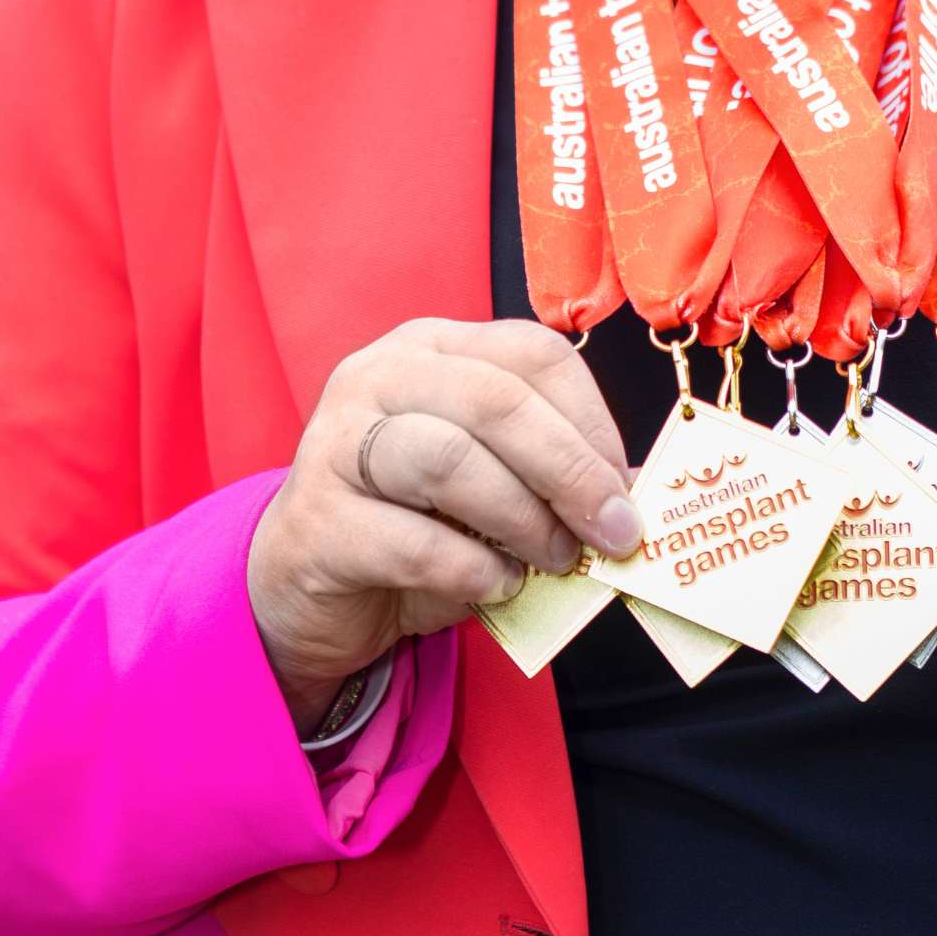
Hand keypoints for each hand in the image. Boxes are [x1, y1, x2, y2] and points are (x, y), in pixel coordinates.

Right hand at [247, 317, 642, 735]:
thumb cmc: (411, 522)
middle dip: (571, 471)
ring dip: (523, 518)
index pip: (533, 354)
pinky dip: (474, 572)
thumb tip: (630, 493)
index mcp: (433, 348)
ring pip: (451, 460)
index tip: (627, 482)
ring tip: (555, 559)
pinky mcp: (317, 520)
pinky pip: (413, 542)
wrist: (306, 586)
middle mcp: (380, 376)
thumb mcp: (487, 481)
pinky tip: (498, 588)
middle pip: (497, 401)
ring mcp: (337, 442)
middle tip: (615, 531)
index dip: (592, 418)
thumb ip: (545, 471)